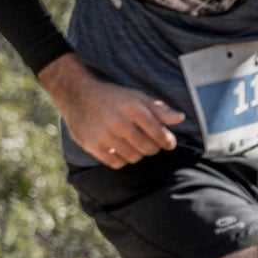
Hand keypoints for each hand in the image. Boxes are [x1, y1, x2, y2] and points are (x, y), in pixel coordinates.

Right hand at [38, 55, 183, 168]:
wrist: (76, 95)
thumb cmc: (110, 97)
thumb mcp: (136, 97)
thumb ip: (159, 109)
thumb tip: (180, 118)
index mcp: (133, 108)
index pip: (158, 132)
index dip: (167, 141)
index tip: (168, 143)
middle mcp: (119, 122)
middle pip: (148, 148)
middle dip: (153, 148)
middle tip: (149, 144)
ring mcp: (105, 135)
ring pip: (133, 157)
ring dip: (138, 154)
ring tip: (134, 146)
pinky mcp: (93, 146)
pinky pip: (116, 163)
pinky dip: (122, 160)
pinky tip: (120, 150)